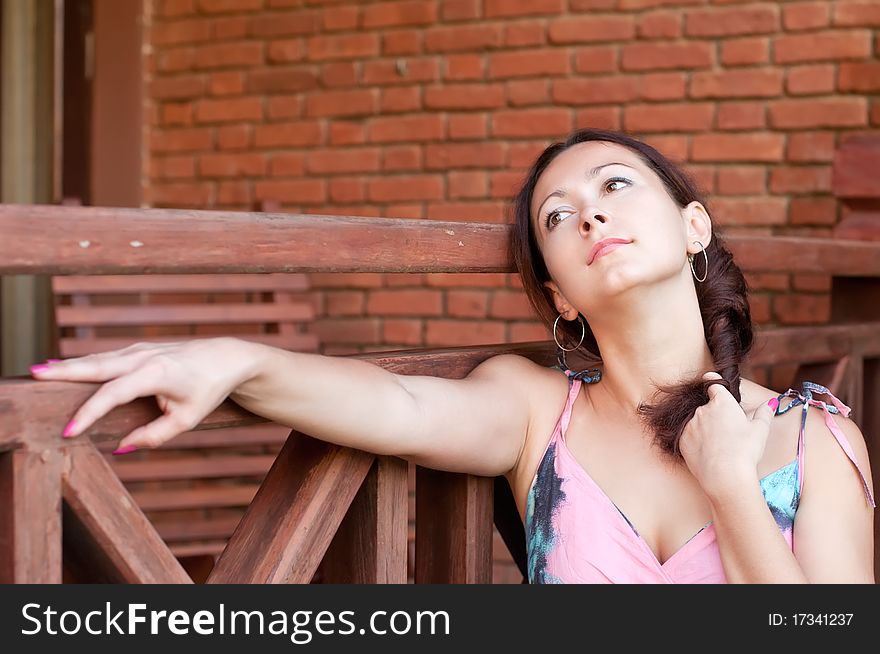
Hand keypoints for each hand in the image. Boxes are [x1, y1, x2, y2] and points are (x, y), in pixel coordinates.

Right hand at [29, 338, 256, 452]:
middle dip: (64, 372)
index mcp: (156, 374)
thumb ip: (154, 435)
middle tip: (34, 376)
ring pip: (98, 360)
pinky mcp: (137, 351)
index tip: (69, 431)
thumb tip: (122, 448)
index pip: (113, 394)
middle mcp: (143, 357)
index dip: (89, 413)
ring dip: (68, 366)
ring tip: (39, 373)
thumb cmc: (208, 389)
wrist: (226, 359)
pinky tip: (62, 368)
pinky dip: (83, 364)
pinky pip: (105, 359)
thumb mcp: (187, 419)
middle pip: (97, 366)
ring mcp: (139, 350)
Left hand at [679, 371, 776, 500]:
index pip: (714, 385)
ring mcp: (690, 424)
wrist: (725, 474)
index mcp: (722, 403)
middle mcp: (703, 410)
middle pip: (708, 407)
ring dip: (705, 428)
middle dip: (716, 415)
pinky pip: (689, 436)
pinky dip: (696, 441)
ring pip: (698, 422)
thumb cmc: (745, 450)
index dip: (715, 384)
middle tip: (728, 431)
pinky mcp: (682, 440)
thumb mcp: (760, 430)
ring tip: (719, 445)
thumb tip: (770, 404)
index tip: (713, 382)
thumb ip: (764, 413)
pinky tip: (708, 452)